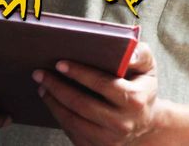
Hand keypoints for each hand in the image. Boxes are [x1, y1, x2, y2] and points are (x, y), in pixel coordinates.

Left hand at [35, 41, 158, 144]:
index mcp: (134, 99)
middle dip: (57, 87)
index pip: (102, 84)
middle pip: (81, 104)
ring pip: (73, 121)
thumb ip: (141, 54)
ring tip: (42, 88)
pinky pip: (72, 132)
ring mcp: (109, 139)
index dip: (79, 73)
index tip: (59, 64)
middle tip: (40, 74)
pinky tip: (53, 103)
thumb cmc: (143, 89)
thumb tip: (129, 52)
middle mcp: (121, 122)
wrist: (147, 124)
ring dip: (53, 103)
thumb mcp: (148, 68)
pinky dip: (60, 117)